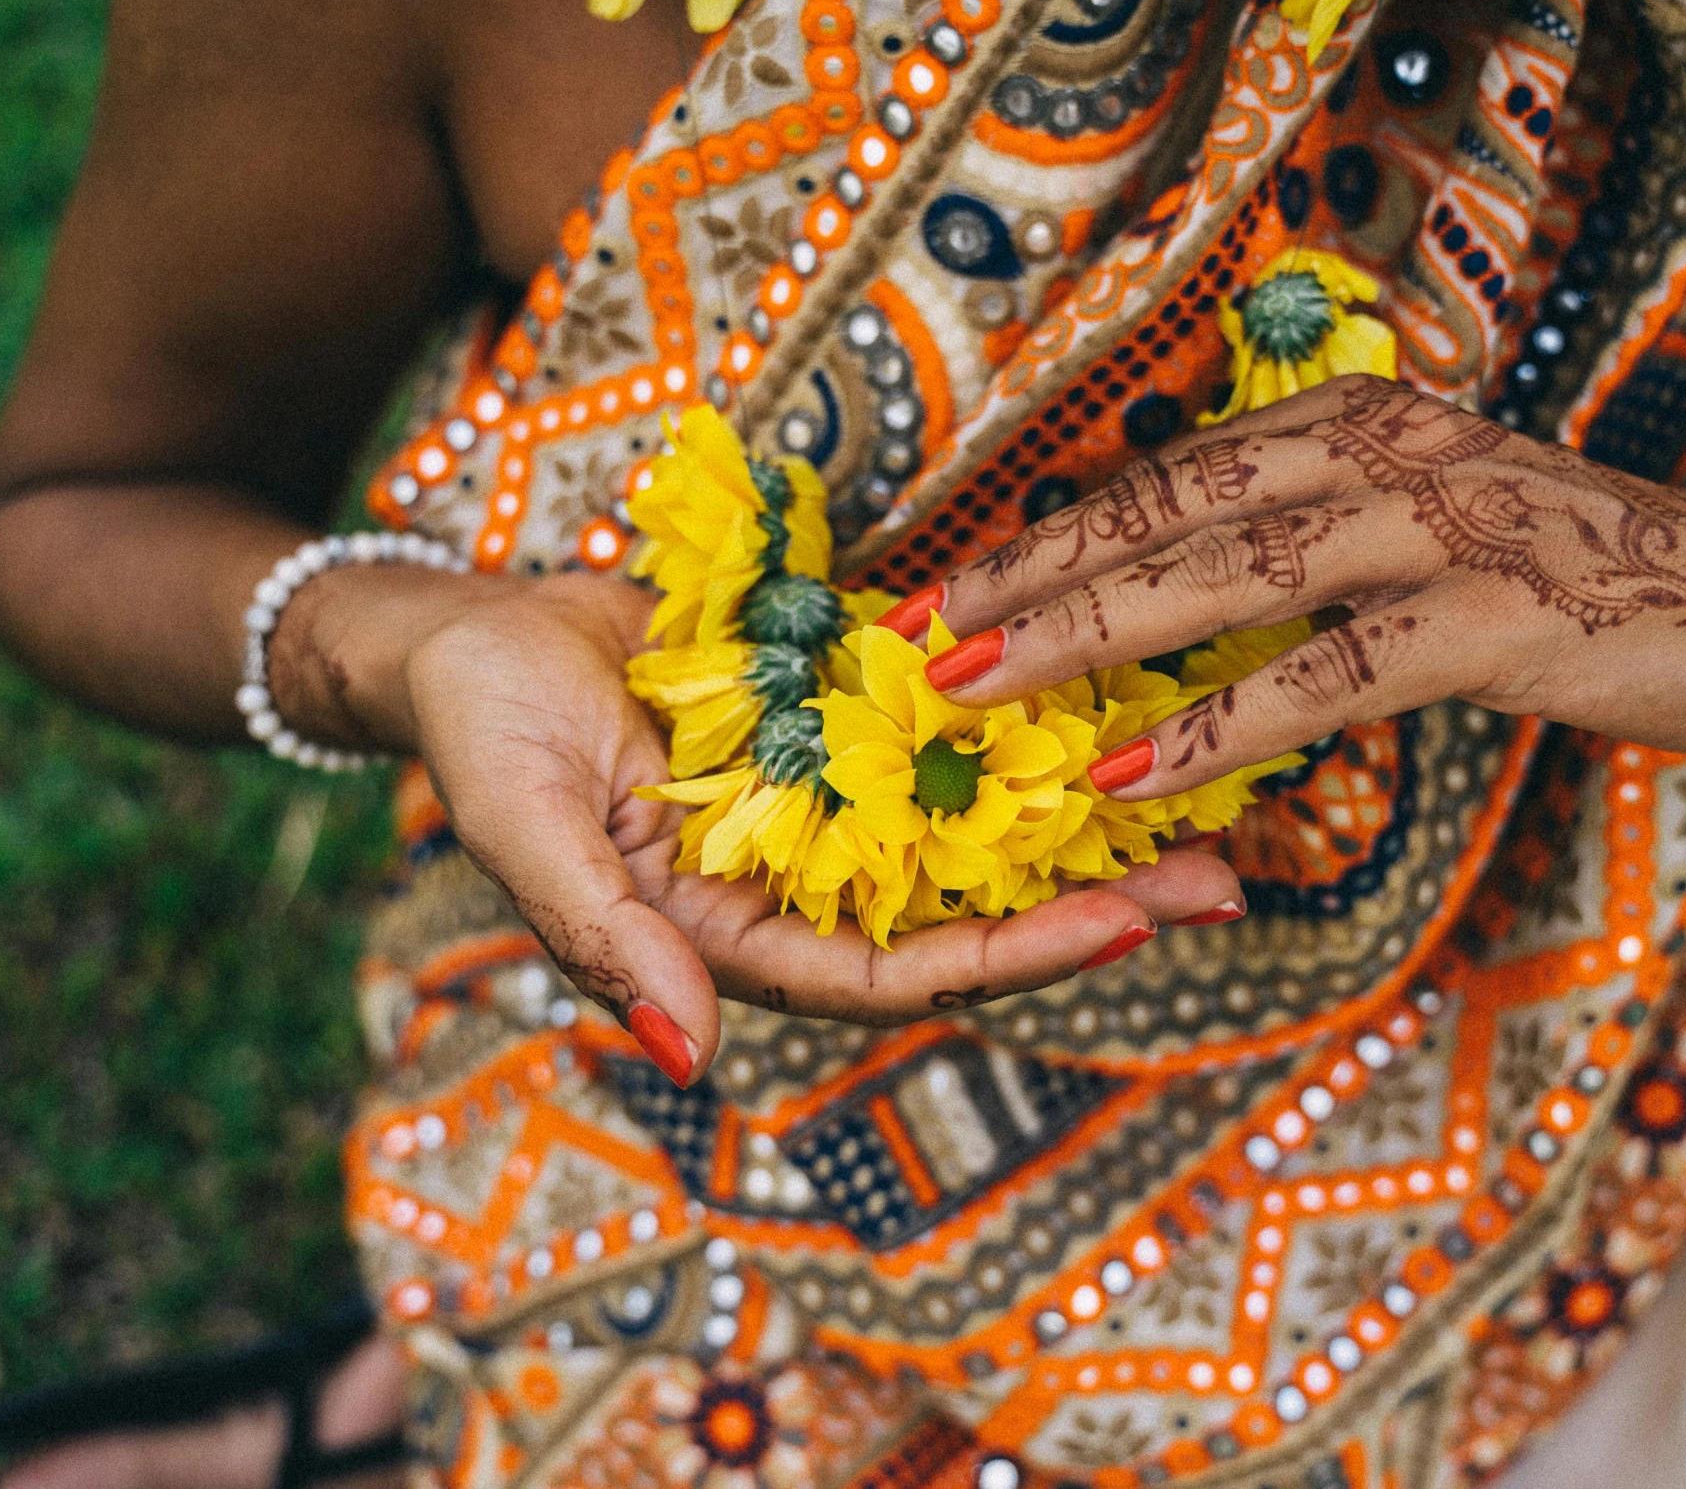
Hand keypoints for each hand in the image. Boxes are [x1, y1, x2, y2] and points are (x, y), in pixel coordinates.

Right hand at [275, 568, 1241, 1080]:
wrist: (467, 633)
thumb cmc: (481, 734)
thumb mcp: (530, 833)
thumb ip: (612, 941)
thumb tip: (692, 1053)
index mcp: (732, 932)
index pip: (892, 970)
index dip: (1006, 958)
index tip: (1122, 926)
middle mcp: (794, 879)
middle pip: (959, 911)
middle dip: (1084, 901)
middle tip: (1219, 882)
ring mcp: (817, 802)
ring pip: (964, 828)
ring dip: (1072, 818)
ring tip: (1198, 800)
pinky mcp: (823, 722)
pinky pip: (930, 734)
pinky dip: (1008, 730)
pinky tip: (1099, 707)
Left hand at [917, 375, 1685, 793]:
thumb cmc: (1568, 577)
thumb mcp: (1419, 537)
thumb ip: (1304, 558)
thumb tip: (1159, 615)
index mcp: (1352, 426)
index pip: (1167, 477)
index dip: (1046, 535)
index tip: (940, 586)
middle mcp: (1383, 451)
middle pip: (1168, 512)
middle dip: (1029, 577)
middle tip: (914, 634)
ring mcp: (1438, 527)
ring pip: (1225, 576)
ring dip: (1086, 633)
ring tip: (973, 686)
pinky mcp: (1491, 618)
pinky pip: (1326, 675)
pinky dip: (1217, 723)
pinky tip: (1130, 768)